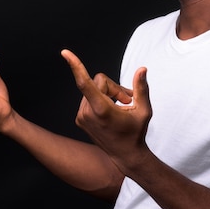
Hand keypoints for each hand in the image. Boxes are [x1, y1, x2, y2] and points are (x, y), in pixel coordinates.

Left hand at [60, 49, 152, 166]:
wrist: (125, 155)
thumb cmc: (136, 132)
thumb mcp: (144, 110)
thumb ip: (141, 88)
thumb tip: (142, 69)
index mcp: (102, 109)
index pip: (85, 83)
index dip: (76, 66)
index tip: (65, 53)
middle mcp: (87, 112)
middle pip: (99, 82)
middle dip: (114, 88)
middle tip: (127, 101)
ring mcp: (81, 116)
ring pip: (94, 89)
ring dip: (108, 94)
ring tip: (120, 108)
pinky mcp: (79, 119)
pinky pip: (89, 98)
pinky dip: (100, 100)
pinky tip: (110, 113)